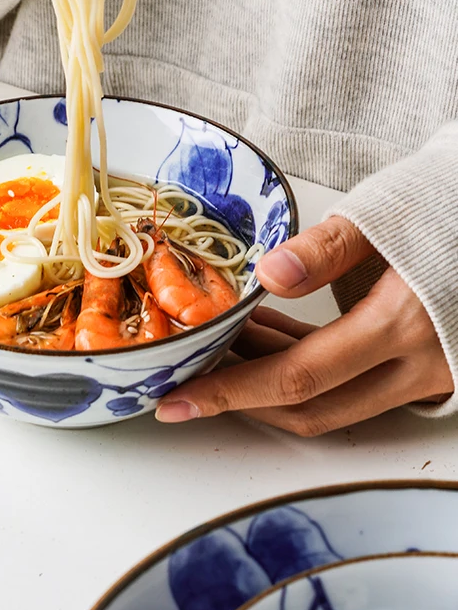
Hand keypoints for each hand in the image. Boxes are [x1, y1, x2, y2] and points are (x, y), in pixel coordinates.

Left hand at [156, 216, 452, 434]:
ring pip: (333, 399)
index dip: (233, 392)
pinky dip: (305, 364)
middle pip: (314, 406)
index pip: (301, 376)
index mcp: (405, 324)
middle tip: (187, 378)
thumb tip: (267, 275)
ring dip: (271, 378)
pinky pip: (352, 381)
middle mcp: (419, 365)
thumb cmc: (443, 204)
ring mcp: (426, 372)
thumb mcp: (381, 216)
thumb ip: (323, 249)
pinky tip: (265, 333)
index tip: (178, 401)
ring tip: (222, 341)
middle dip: (243, 396)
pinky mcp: (423, 364)